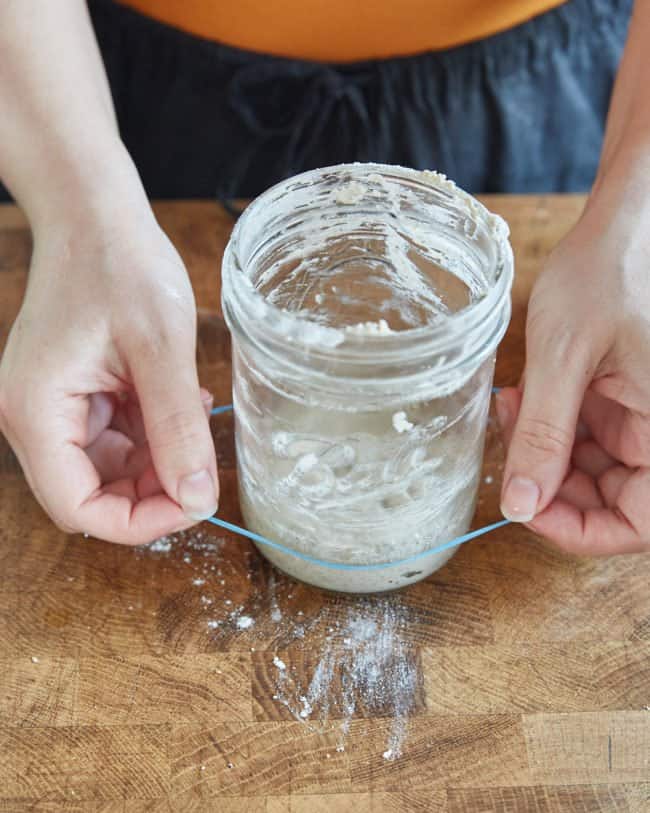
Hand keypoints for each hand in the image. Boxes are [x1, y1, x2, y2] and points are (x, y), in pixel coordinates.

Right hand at [0, 206, 218, 543]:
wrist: (96, 217)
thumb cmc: (121, 265)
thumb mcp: (161, 348)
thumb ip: (176, 428)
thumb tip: (197, 499)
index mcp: (36, 410)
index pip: (77, 507)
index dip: (138, 522)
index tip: (195, 505)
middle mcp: (33, 417)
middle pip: (93, 494)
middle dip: (153, 489)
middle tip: (202, 461)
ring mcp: (52, 408)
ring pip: (109, 470)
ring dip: (157, 457)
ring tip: (189, 407)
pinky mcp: (74, 397)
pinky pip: (115, 438)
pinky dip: (152, 433)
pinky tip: (178, 398)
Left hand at [497, 189, 649, 554]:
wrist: (627, 219)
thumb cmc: (610, 271)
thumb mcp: (566, 356)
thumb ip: (546, 435)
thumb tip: (522, 506)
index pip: (640, 522)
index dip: (583, 532)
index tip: (526, 513)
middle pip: (613, 499)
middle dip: (551, 484)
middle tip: (510, 451)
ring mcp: (642, 415)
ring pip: (593, 470)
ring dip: (543, 452)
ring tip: (512, 410)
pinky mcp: (622, 398)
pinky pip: (585, 436)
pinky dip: (548, 427)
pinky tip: (522, 397)